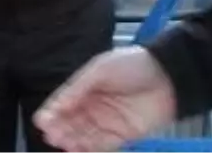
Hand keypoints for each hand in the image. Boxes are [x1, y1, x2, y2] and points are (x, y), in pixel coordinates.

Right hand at [35, 47, 176, 151]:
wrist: (168, 77)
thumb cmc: (132, 65)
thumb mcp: (101, 69)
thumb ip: (79, 87)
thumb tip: (59, 103)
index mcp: (86, 87)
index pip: (64, 101)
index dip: (53, 111)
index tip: (42, 121)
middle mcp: (94, 106)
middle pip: (72, 120)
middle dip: (60, 128)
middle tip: (51, 135)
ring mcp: (107, 122)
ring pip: (84, 134)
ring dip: (72, 140)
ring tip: (63, 143)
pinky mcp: (123, 136)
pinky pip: (102, 145)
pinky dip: (89, 148)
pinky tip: (78, 149)